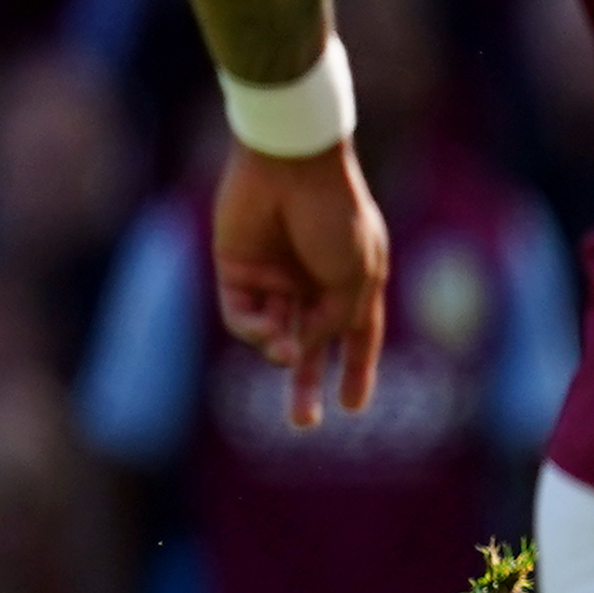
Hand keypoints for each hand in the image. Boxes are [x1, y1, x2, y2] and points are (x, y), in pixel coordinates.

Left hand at [209, 142, 387, 427]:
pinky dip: (254, 330)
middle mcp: (312, 283)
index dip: (358, 370)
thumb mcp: (356, 277)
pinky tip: (267, 329)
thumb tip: (306, 351)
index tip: (353, 408)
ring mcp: (274, 278)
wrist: (289, 167)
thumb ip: (337, 319)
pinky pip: (243, 317)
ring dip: (281, 351)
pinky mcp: (236, 270)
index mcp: (352, 280)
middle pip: (310, 345)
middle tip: (304, 425)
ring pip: (274, 336)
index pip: (357, 336)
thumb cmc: (336, 216)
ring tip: (288, 355)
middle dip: (307, 385)